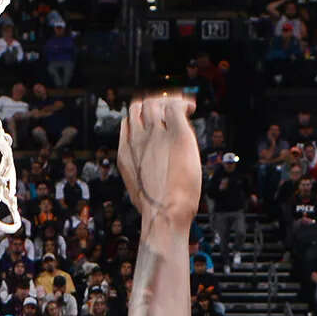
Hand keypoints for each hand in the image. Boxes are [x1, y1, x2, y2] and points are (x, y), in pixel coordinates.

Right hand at [117, 94, 201, 229]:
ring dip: (168, 101)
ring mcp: (155, 135)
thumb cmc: (155, 210)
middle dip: (155, 103)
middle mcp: (137, 139)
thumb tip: (146, 178)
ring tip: (183, 107)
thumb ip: (139, 174)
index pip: (129, 121)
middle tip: (170, 108)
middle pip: (140, 107)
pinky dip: (183, 104)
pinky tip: (191, 108)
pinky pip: (176, 107)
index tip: (154, 119)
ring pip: (156, 103)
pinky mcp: (176, 135)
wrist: (164, 214)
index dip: (141, 116)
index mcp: (125, 152)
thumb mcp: (138, 189)